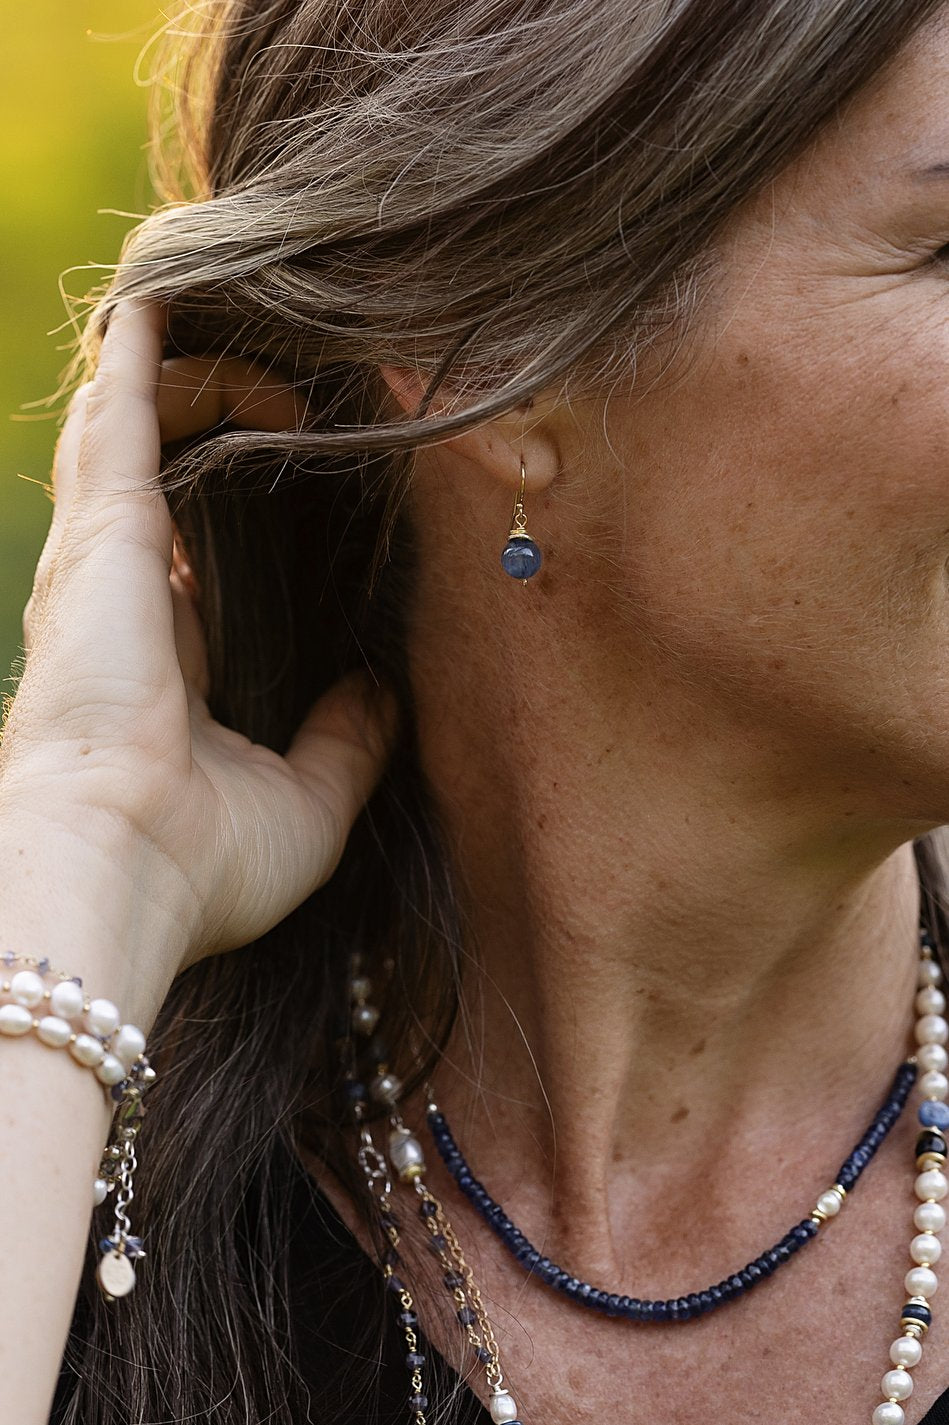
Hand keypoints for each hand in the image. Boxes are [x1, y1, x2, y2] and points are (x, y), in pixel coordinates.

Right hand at [0, 299, 398, 979]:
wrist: (121, 866)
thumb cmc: (201, 861)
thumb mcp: (309, 801)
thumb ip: (349, 740)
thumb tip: (381, 691)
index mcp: (164, 657)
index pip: (191, 544)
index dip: (227, 496)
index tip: (287, 461)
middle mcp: (121, 595)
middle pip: (159, 466)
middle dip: (212, 411)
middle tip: (285, 381)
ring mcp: (102, 552)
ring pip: (133, 419)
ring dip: (185, 365)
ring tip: (239, 313)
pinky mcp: (104, 520)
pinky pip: (122, 400)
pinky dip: (146, 340)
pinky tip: (177, 285)